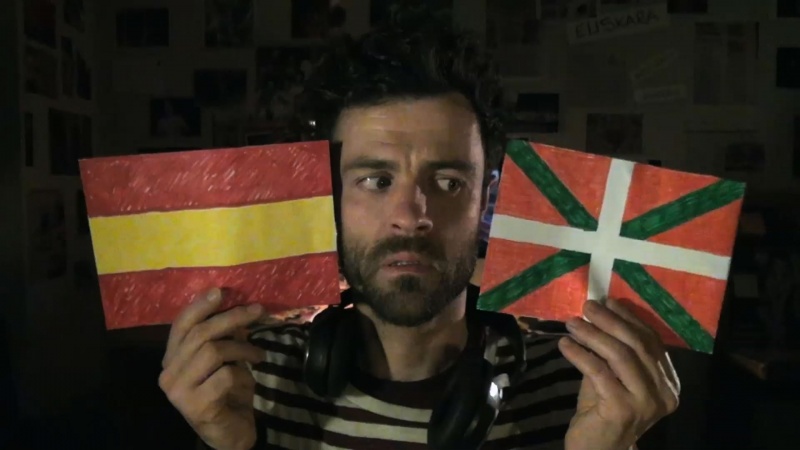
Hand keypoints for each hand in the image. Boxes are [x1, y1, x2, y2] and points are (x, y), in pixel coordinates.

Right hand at [159, 288, 265, 449]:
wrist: (230, 434)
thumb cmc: (227, 394)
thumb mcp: (227, 360)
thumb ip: (225, 338)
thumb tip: (237, 308)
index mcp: (172, 359)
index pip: (180, 326)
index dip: (199, 306)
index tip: (220, 291)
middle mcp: (168, 374)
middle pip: (200, 334)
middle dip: (231, 318)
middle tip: (257, 311)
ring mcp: (179, 391)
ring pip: (213, 352)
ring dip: (242, 349)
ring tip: (259, 355)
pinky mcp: (196, 406)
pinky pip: (225, 376)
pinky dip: (242, 374)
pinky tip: (249, 380)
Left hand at [559, 298, 679, 449]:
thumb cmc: (603, 410)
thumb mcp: (612, 375)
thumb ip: (612, 349)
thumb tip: (600, 311)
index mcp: (668, 382)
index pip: (652, 341)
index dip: (629, 318)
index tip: (608, 300)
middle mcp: (664, 392)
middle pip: (637, 345)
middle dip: (610, 321)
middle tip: (587, 306)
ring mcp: (646, 402)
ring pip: (620, 356)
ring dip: (593, 335)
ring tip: (571, 323)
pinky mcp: (623, 410)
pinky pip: (599, 372)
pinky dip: (580, 355)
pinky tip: (565, 345)